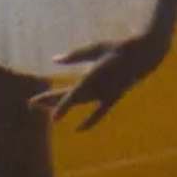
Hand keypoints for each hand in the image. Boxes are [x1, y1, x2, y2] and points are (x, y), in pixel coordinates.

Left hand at [29, 33, 170, 129]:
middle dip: (51, 100)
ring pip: (80, 103)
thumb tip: (54, 60)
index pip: (74, 94)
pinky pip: (99, 112)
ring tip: (43, 106)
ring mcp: (107, 95)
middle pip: (71, 98)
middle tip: (30, 103)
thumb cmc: (119, 48)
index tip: (50, 115)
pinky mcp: (113, 97)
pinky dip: (90, 121)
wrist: (146, 55)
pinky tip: (79, 129)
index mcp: (95, 76)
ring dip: (62, 105)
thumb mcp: (97, 48)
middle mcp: (100, 89)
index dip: (61, 105)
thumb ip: (75, 55)